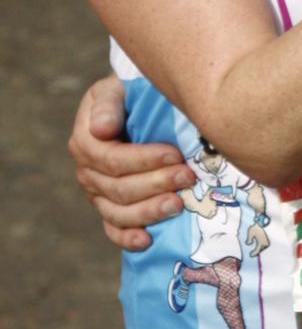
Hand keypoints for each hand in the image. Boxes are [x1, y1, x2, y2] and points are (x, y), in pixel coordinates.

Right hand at [68, 76, 192, 250]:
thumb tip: (101, 129)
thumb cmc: (133, 93)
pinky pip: (113, 229)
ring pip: (117, 212)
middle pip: (118, 188)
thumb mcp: (118, 87)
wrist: (136, 105)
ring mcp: (97, 192)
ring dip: (149, 212)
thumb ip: (109, 104)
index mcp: (86, 139)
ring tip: (178, 205)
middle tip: (188, 177)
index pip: (112, 159)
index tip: (175, 154)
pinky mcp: (108, 207)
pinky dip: (128, 238)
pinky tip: (148, 240)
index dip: (144, 160)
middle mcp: (88, 169)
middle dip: (156, 184)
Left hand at [246, 223, 270, 255]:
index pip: (257, 251)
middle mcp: (265, 243)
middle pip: (260, 250)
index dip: (253, 254)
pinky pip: (264, 244)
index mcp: (261, 243)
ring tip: (255, 249)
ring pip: (262, 247)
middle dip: (256, 251)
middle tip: (252, 253)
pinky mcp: (267, 239)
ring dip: (259, 248)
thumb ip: (249, 240)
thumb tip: (248, 243)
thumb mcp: (250, 233)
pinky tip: (258, 245)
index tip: (250, 255)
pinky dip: (261, 246)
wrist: (262, 221)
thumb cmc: (256, 227)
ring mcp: (267, 241)